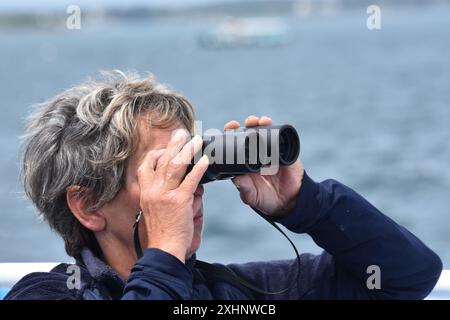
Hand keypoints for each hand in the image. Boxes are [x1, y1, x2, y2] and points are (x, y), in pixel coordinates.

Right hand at [136, 130, 208, 262]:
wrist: (164, 249)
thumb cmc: (162, 231)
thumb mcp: (154, 209)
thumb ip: (164, 193)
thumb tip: (184, 182)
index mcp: (145, 191)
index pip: (146, 166)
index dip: (156, 153)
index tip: (166, 147)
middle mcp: (153, 190)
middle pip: (161, 160)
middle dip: (172, 144)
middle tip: (181, 132)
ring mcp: (165, 195)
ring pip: (175, 165)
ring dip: (187, 150)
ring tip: (197, 140)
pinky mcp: (179, 201)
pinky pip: (191, 180)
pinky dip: (199, 169)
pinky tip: (206, 161)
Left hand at [224, 116, 303, 217]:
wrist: (290, 202)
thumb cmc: (266, 200)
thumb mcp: (252, 196)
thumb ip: (244, 188)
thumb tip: (236, 178)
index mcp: (244, 164)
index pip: (235, 146)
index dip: (230, 136)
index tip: (228, 129)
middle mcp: (255, 155)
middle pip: (248, 136)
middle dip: (244, 126)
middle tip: (241, 123)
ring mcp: (269, 152)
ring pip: (262, 133)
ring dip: (258, 124)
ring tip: (257, 121)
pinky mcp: (283, 152)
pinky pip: (278, 138)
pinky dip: (274, 129)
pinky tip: (269, 124)